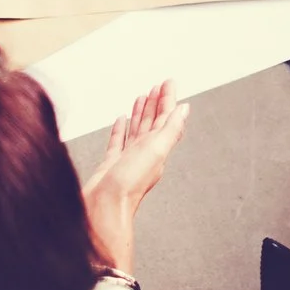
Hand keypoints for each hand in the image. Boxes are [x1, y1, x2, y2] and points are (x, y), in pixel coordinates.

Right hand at [82, 80, 187, 270]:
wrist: (104, 207)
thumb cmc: (129, 184)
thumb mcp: (155, 150)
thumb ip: (170, 129)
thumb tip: (185, 109)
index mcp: (157, 149)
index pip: (165, 118)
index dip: (168, 99)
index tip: (168, 82)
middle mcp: (144, 153)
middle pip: (152, 122)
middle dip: (156, 103)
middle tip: (157, 85)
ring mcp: (127, 159)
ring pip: (136, 130)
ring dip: (141, 113)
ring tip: (142, 97)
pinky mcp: (111, 164)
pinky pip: (118, 141)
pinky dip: (121, 129)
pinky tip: (121, 120)